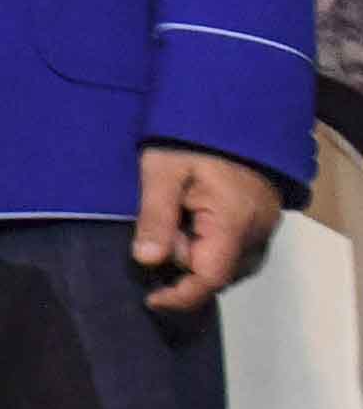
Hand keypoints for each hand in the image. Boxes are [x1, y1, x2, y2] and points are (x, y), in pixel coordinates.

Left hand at [134, 146, 282, 311]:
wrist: (232, 108)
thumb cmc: (191, 136)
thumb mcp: (162, 170)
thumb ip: (155, 216)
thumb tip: (146, 261)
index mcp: (232, 222)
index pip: (209, 278)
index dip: (180, 296)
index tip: (151, 300)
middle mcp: (256, 232)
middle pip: (217, 273)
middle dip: (183, 264)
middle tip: (159, 227)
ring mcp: (264, 227)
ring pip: (227, 264)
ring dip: (196, 254)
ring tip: (176, 215)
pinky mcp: (263, 220)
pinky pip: (237, 249)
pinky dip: (211, 245)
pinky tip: (191, 219)